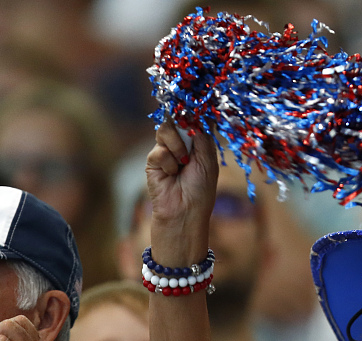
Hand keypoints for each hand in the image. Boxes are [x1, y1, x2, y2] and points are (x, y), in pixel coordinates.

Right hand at [145, 122, 219, 261]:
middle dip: (184, 127)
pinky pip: (158, 149)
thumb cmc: (201, 189)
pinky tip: (172, 174)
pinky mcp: (153, 161)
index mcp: (197, 143)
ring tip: (183, 163)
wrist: (185, 211)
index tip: (196, 108)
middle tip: (191, 142)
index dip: (193, 112)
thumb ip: (202, 136)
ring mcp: (166, 151)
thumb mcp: (208, 160)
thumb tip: (196, 114)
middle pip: (176, 118)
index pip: (193, 118)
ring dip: (177, 146)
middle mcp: (181, 144)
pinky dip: (168, 162)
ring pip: (165, 129)